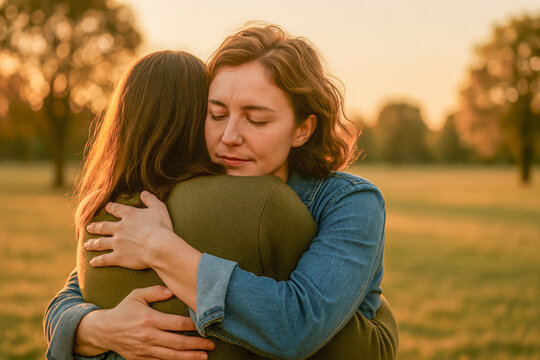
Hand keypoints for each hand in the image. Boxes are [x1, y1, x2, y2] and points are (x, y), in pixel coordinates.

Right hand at [75, 285, 213, 359]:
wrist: (103, 330)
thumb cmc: (123, 310)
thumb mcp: (136, 296)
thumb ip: (154, 291)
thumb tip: (172, 290)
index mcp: (150, 319)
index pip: (176, 323)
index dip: (192, 325)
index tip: (205, 324)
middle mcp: (149, 336)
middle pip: (178, 342)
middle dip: (196, 344)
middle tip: (211, 344)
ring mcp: (145, 350)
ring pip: (171, 355)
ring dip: (189, 357)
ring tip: (204, 356)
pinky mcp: (141, 358)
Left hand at [85, 191, 173, 268]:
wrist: (159, 246)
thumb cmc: (161, 227)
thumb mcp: (159, 208)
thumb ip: (150, 199)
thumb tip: (143, 193)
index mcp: (129, 215)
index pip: (115, 209)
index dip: (110, 207)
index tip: (106, 207)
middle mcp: (119, 228)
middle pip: (103, 226)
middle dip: (95, 227)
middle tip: (88, 228)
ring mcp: (117, 243)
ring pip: (100, 242)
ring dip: (92, 243)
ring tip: (86, 244)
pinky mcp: (118, 257)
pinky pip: (104, 259)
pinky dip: (97, 261)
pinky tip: (92, 262)